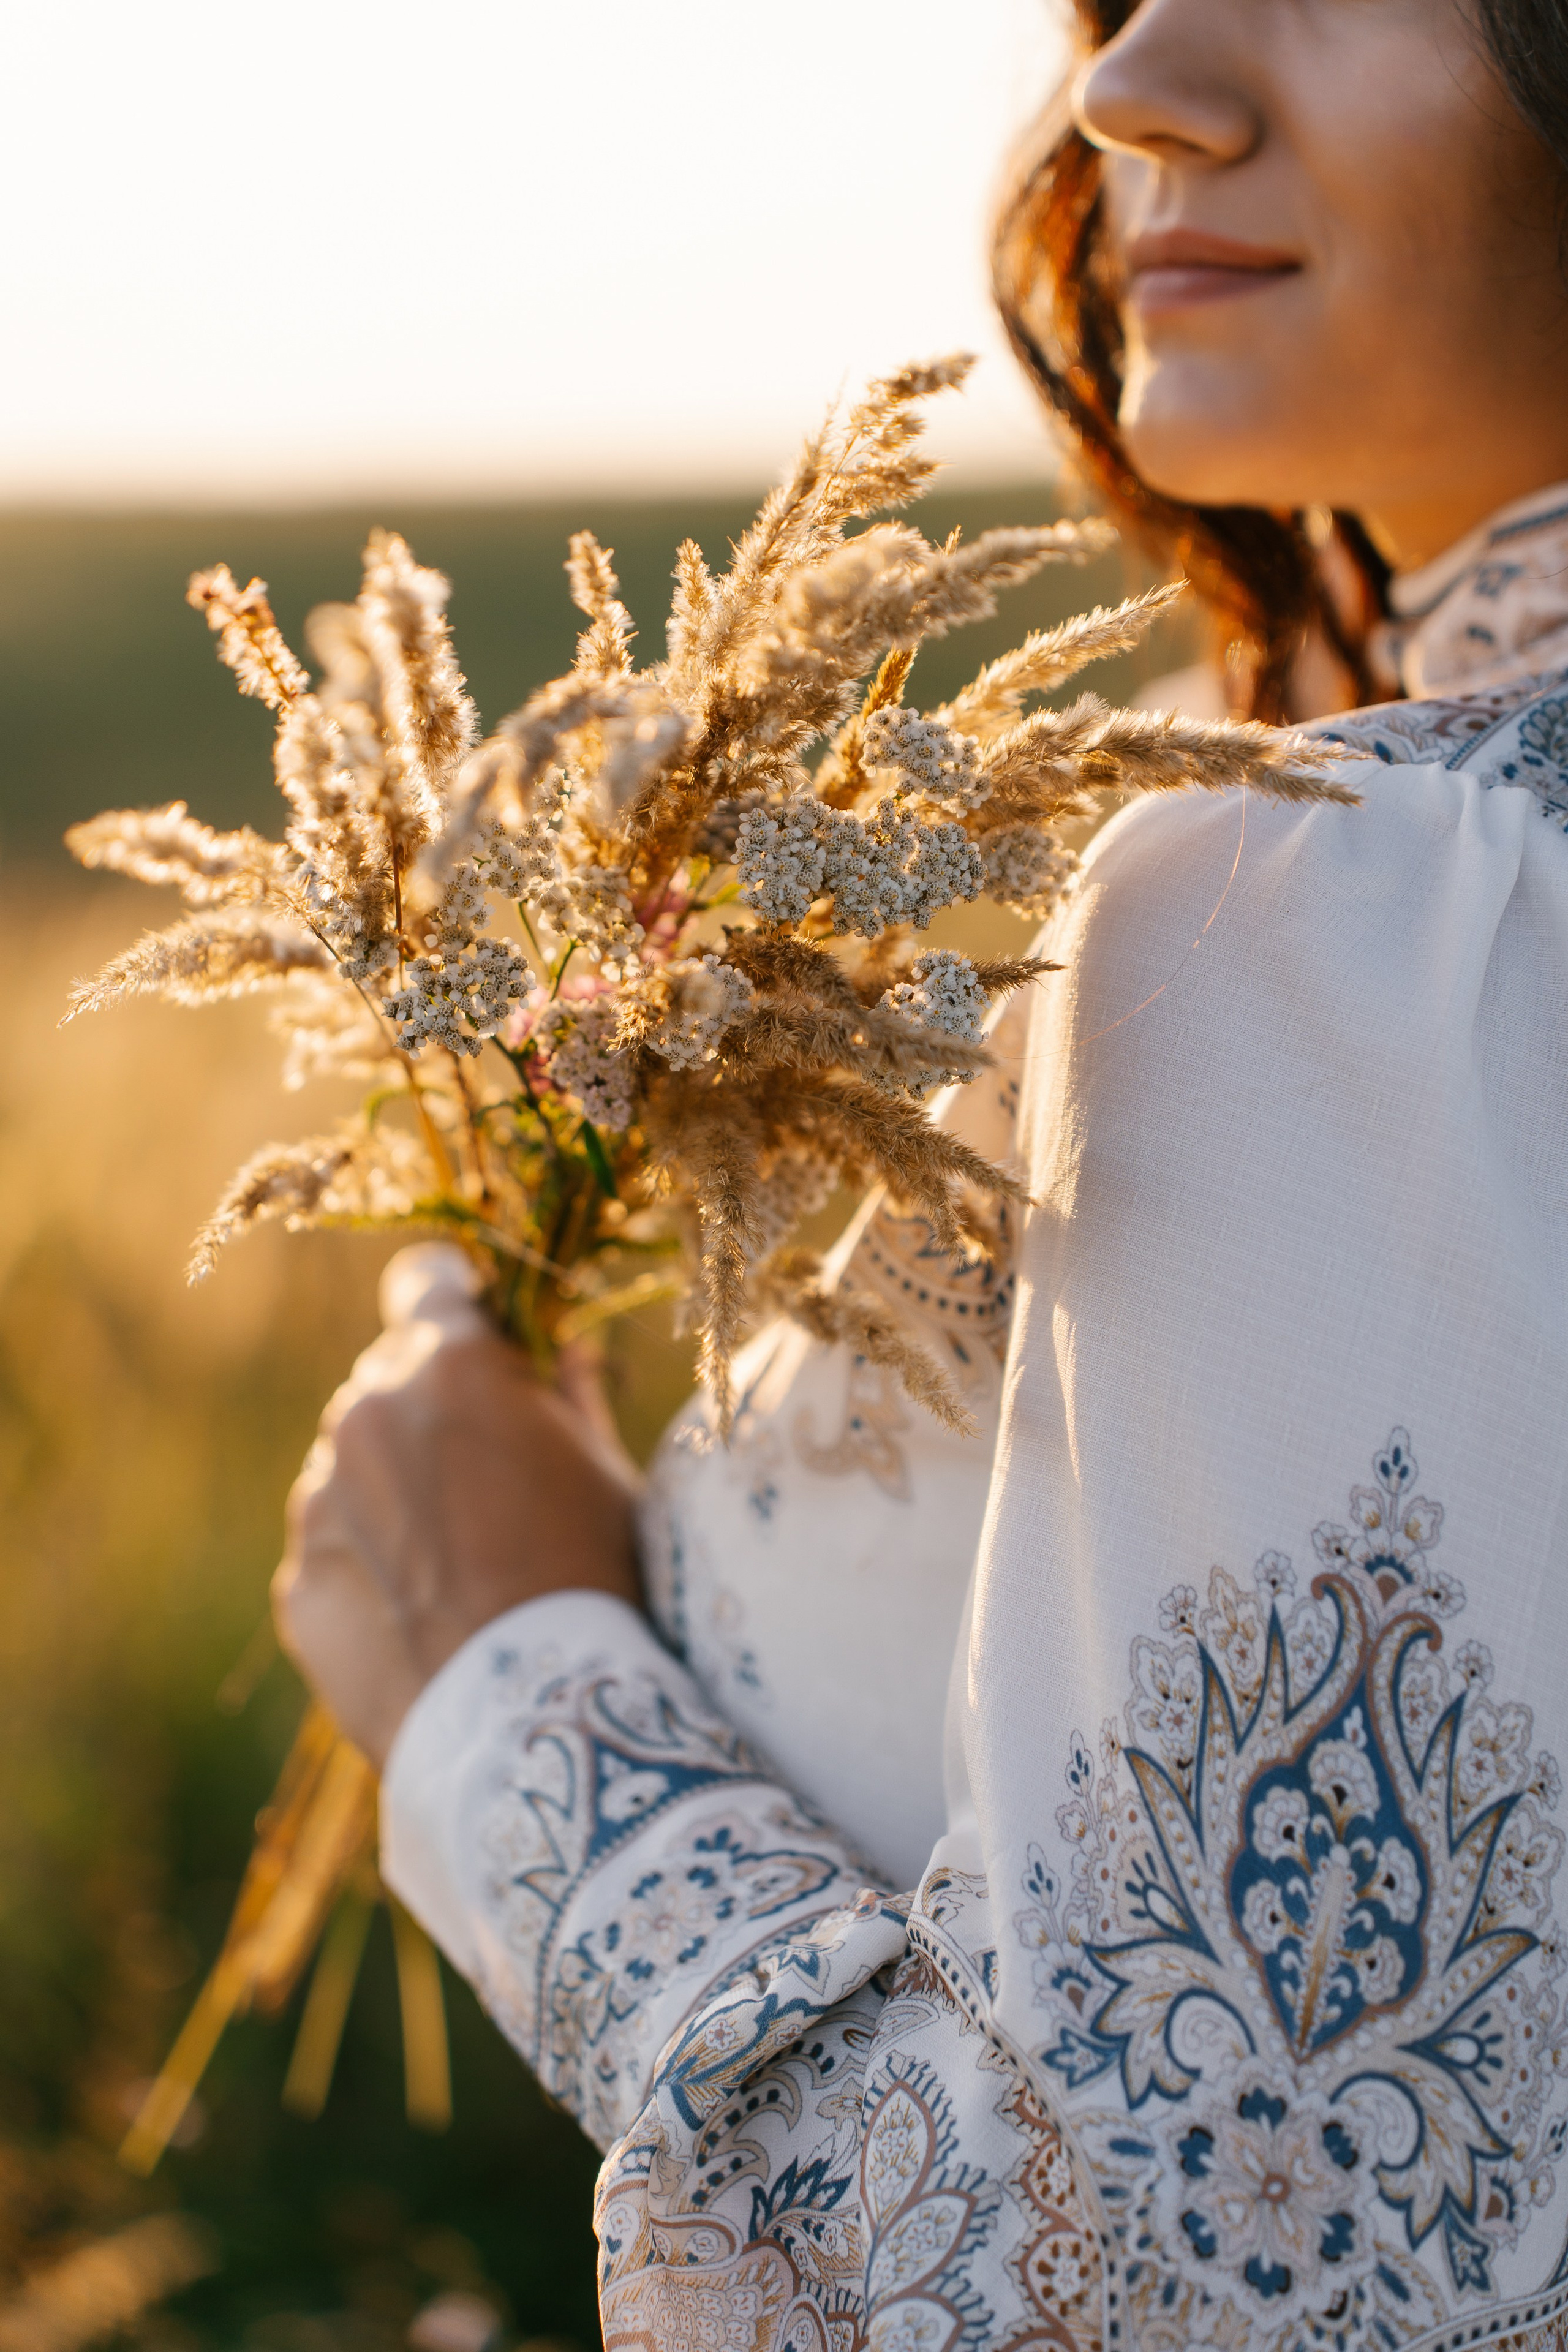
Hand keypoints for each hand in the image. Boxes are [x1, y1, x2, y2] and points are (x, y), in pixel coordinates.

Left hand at [272, 1246, 642, 1766]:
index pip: (429, 1280)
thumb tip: (566, 1350)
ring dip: (393, 1488)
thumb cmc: (594, 1577)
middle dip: (431, 1408)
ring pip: (353, 1462)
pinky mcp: (299, 1576)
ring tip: (460, 1562)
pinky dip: (367, 1563)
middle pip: (390, 1376)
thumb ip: (572, 1395)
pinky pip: (332, 1544)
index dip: (456, 1304)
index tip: (480, 1341)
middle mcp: (368, 1410)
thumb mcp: (606, 1473)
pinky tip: (424, 1615)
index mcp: (451, 1363)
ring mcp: (321, 1495)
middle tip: (490, 1480)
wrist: (531, 1716)